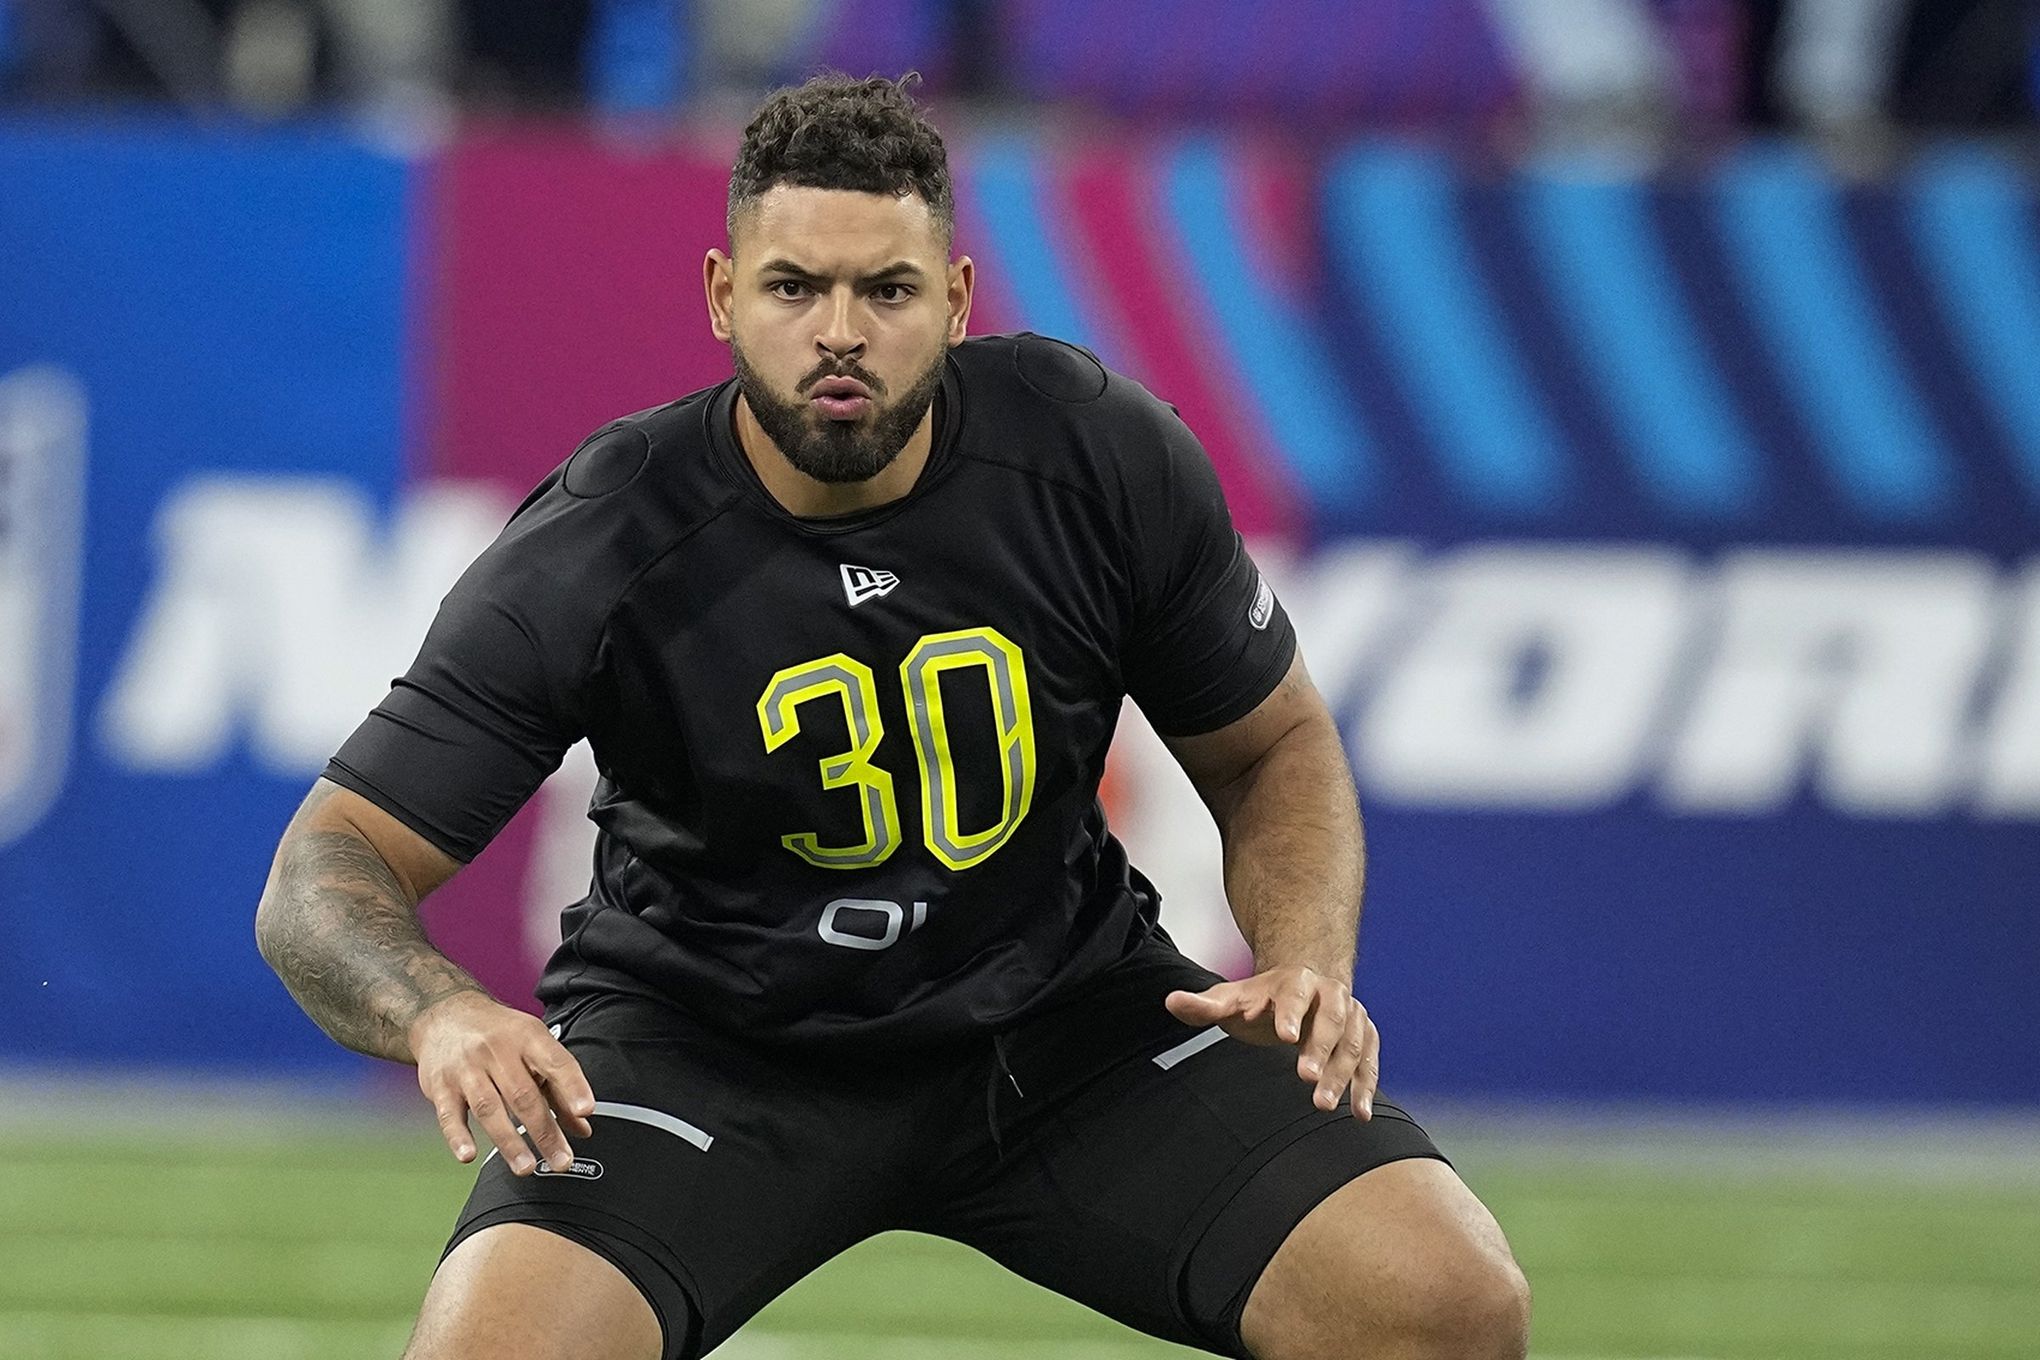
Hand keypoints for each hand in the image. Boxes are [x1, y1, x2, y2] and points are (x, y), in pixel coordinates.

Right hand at [408, 991, 596, 1173]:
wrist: (445, 1015)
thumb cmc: (497, 1035)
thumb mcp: (533, 1047)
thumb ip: (558, 1088)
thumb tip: (582, 1126)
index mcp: (527, 1037)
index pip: (555, 1062)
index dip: (573, 1086)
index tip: (587, 1110)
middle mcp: (496, 1050)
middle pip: (524, 1095)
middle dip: (545, 1132)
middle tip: (562, 1160)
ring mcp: (466, 1068)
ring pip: (489, 1108)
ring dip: (509, 1142)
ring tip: (526, 1167)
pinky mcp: (440, 1086)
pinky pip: (449, 1114)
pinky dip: (458, 1136)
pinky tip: (468, 1155)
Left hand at [1165, 966, 1378, 1118]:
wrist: (1304, 988)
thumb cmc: (1263, 1000)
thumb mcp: (1232, 999)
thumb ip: (1204, 1005)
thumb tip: (1171, 1001)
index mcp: (1297, 980)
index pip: (1295, 993)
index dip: (1291, 1013)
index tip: (1285, 1036)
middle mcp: (1331, 993)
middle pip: (1331, 1019)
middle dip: (1320, 1048)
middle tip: (1306, 1078)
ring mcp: (1353, 1015)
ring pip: (1354, 1043)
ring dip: (1342, 1074)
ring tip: (1323, 1105)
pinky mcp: (1365, 1036)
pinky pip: (1370, 1061)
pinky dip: (1366, 1086)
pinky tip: (1360, 1113)